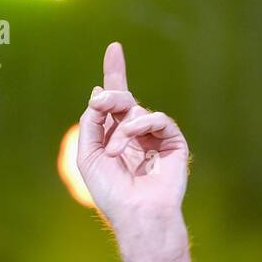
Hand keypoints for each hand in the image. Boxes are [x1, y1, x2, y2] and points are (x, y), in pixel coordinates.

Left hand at [77, 42, 189, 234]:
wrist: (136, 213)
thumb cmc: (111, 192)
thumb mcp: (88, 153)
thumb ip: (91, 122)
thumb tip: (98, 93)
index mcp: (115, 137)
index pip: (115, 102)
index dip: (114, 74)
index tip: (114, 48)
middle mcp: (136, 134)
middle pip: (123, 99)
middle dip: (111, 96)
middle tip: (101, 102)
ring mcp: (155, 138)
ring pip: (137, 109)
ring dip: (121, 127)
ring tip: (113, 152)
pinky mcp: (173, 142)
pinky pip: (157, 118)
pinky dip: (139, 126)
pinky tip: (128, 142)